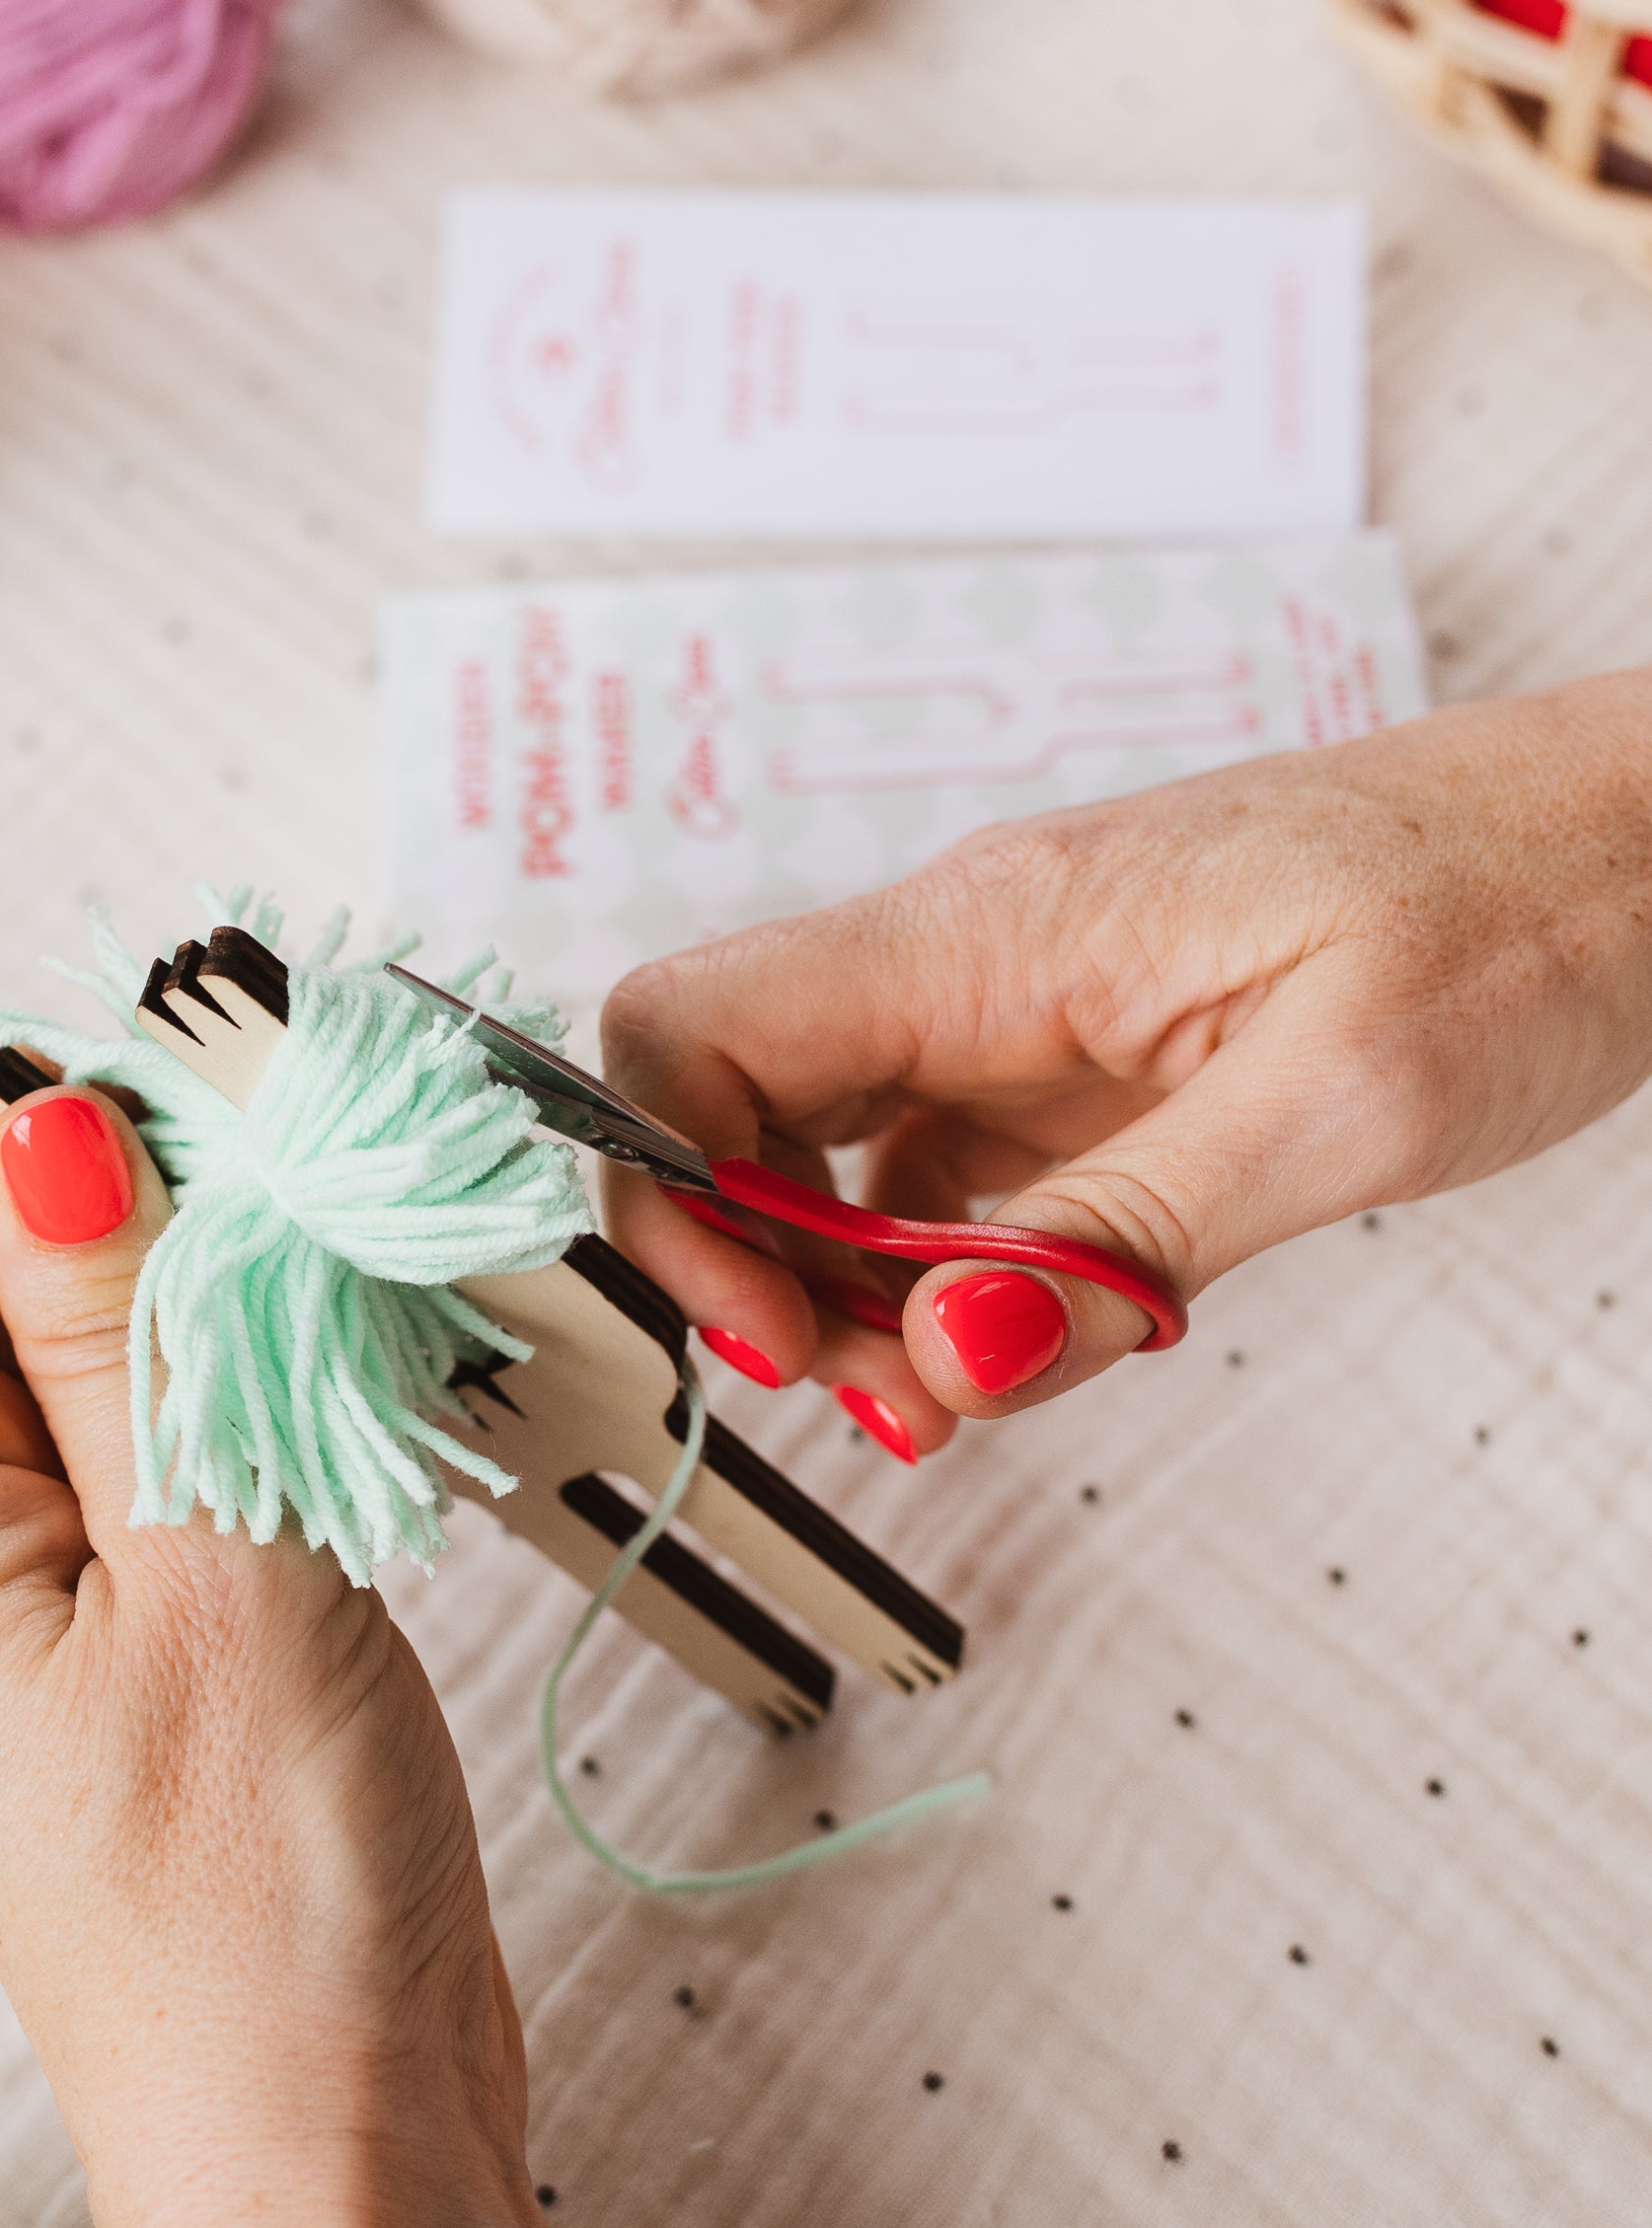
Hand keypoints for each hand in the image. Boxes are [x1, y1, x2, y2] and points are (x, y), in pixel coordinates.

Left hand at [0, 1015, 519, 2223]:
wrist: (334, 2149)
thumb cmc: (257, 1917)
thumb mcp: (210, 1572)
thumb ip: (123, 1329)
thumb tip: (45, 1114)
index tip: (121, 1041)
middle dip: (76, 1124)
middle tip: (263, 1108)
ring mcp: (28, 1560)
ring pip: (46, 1306)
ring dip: (170, 1226)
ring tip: (326, 1212)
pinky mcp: (133, 1600)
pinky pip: (136, 1401)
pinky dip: (226, 1327)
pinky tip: (344, 1327)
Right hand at [602, 674, 1651, 1447]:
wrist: (1638, 830)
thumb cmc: (1519, 907)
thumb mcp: (1338, 1108)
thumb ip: (1120, 1246)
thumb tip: (944, 1362)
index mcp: (993, 930)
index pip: (690, 1032)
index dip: (671, 1196)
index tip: (772, 1339)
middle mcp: (972, 953)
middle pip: (731, 1103)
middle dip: (761, 1274)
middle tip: (897, 1398)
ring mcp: (1018, 1001)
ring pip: (828, 1151)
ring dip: (852, 1291)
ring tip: (962, 1381)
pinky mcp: (1077, 1050)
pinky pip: (939, 1170)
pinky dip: (944, 1272)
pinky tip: (1024, 1328)